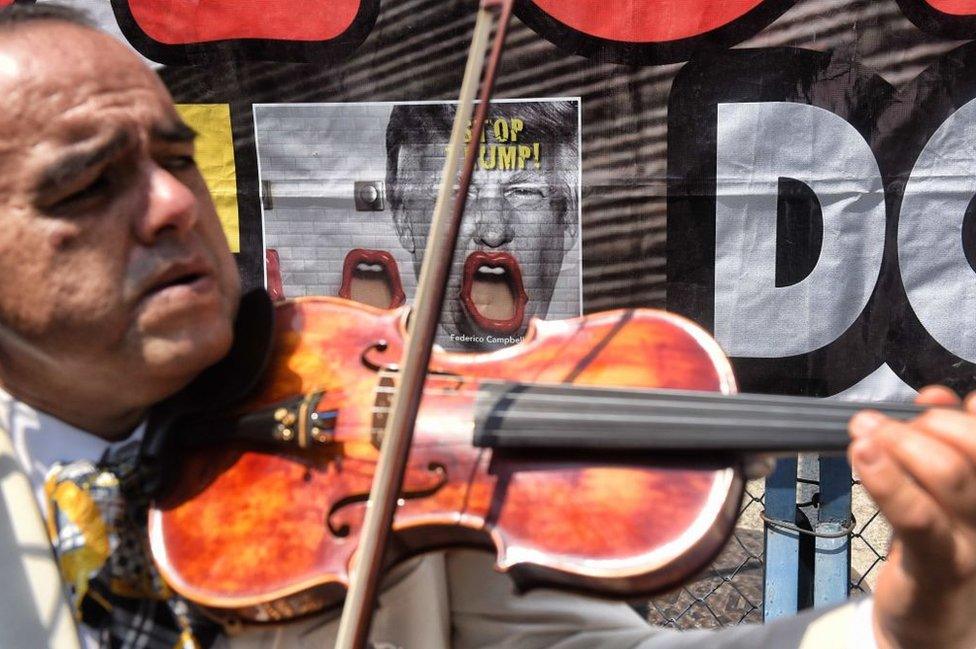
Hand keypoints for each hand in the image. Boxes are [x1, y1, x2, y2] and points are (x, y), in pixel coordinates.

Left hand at [849, 387, 975, 648]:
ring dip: (897, 442)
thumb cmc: (935, 540)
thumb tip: (935, 394)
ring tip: (861, 433)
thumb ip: (939, 439)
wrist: (934, 621)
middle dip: (923, 423)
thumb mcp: (937, 486)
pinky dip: (888, 481)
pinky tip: (863, 455)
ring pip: (949, 474)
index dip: (956, 409)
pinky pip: (918, 518)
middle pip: (972, 445)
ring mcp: (974, 538)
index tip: (924, 402)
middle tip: (875, 424)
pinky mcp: (941, 566)